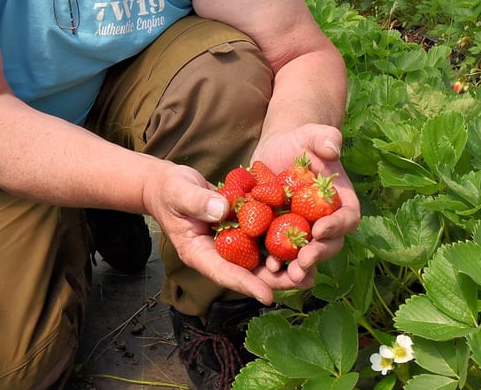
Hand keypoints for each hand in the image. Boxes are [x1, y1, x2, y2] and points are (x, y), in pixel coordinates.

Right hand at [142, 163, 311, 304]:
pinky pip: (261, 237)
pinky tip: (303, 240)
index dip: (246, 284)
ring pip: (260, 258)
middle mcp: (219, 253)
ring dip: (284, 264)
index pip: (224, 273)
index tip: (267, 296)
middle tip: (303, 281)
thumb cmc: (170, 191)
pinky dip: (280, 240)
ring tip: (311, 269)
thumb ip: (198, 202)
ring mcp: (231, 243)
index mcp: (200, 253)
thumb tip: (223, 210)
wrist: (170, 184)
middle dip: (275, 279)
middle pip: (249, 272)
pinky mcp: (241, 229)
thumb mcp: (179, 193)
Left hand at [251, 124, 361, 283]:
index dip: (337, 227)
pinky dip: (276, 261)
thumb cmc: (300, 139)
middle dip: (317, 254)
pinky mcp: (281, 234)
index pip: (347, 218)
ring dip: (297, 267)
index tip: (320, 230)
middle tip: (302, 261)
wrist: (278, 149)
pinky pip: (282, 252)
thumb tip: (333, 149)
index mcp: (340, 201)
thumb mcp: (312, 134)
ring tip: (284, 274)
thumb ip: (326, 137)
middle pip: (328, 244)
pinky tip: (264, 266)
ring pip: (306, 254)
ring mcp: (304, 230)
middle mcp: (326, 221)